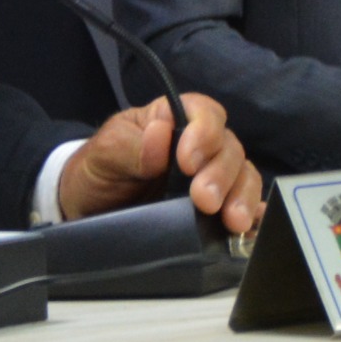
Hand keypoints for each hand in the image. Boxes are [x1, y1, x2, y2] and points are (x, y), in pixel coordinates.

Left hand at [56, 94, 264, 237]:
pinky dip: (253, 216)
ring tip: (233, 221)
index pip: (203, 113)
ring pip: (243, 176)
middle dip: (221, 174)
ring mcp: (210, 177)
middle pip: (228, 148)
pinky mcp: (215, 209)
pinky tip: (251, 228)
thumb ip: (130, 147)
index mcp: (174, 120)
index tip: (187, 161)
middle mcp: (199, 146)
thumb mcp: (104, 154)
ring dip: (242, 196)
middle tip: (205, 200)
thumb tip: (160, 136)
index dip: (203, 132)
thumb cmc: (97, 171)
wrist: (87, 211)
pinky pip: (243, 205)